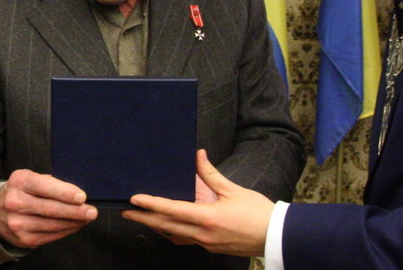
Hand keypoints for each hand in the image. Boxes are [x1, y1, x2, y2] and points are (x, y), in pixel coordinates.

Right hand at [0, 169, 96, 248]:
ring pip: (52, 224)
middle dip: (75, 211)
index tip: (82, 197)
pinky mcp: (23, 238)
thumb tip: (77, 197)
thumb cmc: (23, 191)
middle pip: (50, 209)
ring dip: (73, 222)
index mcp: (19, 182)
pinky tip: (74, 225)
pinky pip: (50, 236)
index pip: (44, 186)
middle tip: (91, 211)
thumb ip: (51, 184)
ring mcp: (18, 222)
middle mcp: (15, 202)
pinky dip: (66, 231)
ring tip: (86, 218)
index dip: (64, 192)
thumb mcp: (31, 179)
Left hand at [123, 150, 272, 256]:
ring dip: (157, 227)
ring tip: (142, 218)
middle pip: (166, 227)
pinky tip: (168, 227)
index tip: (135, 199)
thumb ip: (210, 173)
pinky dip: (173, 233)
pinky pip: (187, 240)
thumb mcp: (233, 189)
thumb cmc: (258, 212)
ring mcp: (207, 243)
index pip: (172, 210)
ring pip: (175, 236)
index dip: (152, 204)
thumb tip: (198, 155)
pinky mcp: (212, 247)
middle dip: (144, 219)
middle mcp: (204, 234)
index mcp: (208, 218)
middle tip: (125, 212)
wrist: (276, 236)